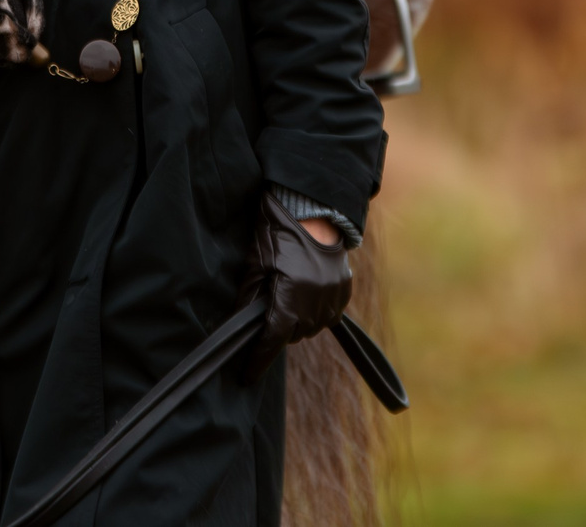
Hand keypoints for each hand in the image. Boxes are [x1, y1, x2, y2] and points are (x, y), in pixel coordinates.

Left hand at [240, 191, 352, 379]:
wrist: (312, 210)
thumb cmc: (276, 233)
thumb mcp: (256, 264)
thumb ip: (249, 298)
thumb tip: (241, 328)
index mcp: (290, 298)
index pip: (271, 341)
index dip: (257, 361)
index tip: (246, 376)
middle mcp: (314, 304)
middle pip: (292, 335)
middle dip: (278, 329)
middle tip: (269, 310)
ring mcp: (333, 299)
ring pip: (310, 327)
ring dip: (298, 321)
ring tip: (288, 295)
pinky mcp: (344, 291)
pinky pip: (327, 314)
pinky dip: (314, 310)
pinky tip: (306, 292)